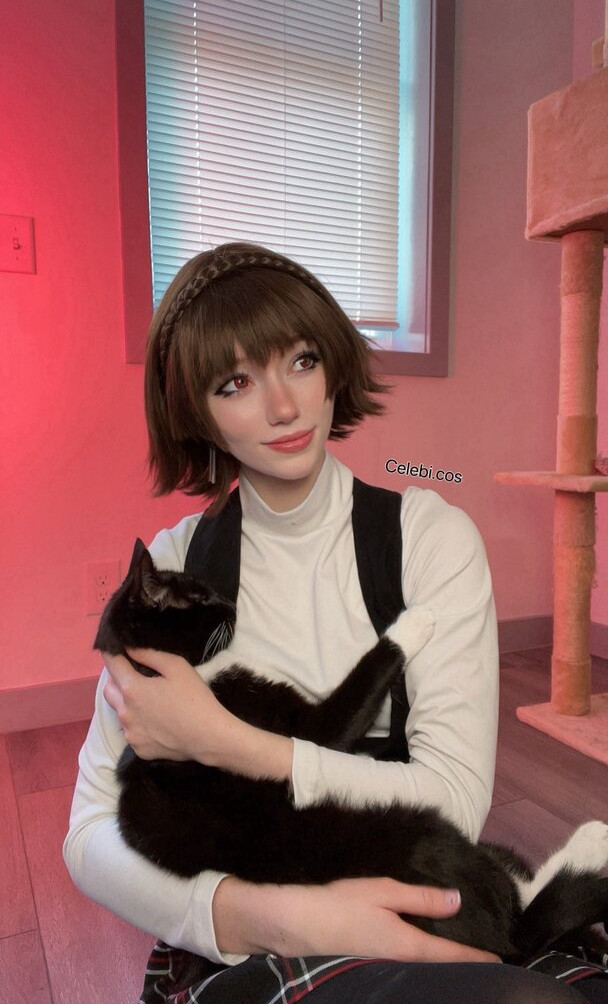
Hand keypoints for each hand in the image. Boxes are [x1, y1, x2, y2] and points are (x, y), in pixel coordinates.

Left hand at [102, 649, 293, 780]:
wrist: (209, 737)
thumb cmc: (195, 698)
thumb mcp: (177, 667)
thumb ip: (149, 654)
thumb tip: (129, 649)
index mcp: (132, 689)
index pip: (111, 665)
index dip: (112, 653)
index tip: (116, 648)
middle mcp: (124, 712)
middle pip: (109, 689)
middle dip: (117, 678)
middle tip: (137, 675)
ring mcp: (130, 733)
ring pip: (120, 711)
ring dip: (128, 702)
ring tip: (152, 701)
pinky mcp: (138, 749)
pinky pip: (131, 730)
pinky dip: (138, 723)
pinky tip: (158, 722)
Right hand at [213, 875, 500, 962]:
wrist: (294, 924)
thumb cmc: (339, 904)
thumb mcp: (381, 891)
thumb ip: (420, 897)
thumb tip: (458, 899)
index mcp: (407, 945)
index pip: (453, 957)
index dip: (479, 960)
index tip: (504, 963)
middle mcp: (399, 964)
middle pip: (441, 971)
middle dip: (464, 968)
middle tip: (490, 961)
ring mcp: (383, 969)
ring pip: (425, 971)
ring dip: (444, 967)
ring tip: (463, 960)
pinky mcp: (370, 966)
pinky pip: (407, 968)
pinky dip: (423, 964)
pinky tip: (425, 956)